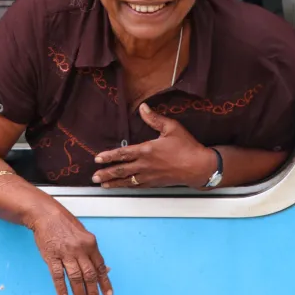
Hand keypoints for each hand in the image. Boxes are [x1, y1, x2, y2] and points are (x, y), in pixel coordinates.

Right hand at [27, 208, 112, 294]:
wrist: (45, 214)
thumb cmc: (64, 223)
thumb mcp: (83, 234)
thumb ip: (91, 251)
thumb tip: (102, 268)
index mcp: (90, 243)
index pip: (100, 267)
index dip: (104, 283)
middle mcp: (79, 249)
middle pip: (89, 275)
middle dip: (93, 293)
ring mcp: (65, 253)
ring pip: (75, 278)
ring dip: (79, 294)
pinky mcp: (51, 255)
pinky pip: (57, 274)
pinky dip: (61, 287)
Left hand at [92, 103, 215, 188]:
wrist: (200, 167)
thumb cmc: (186, 146)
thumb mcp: (171, 128)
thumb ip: (154, 118)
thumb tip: (142, 107)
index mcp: (147, 150)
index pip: (123, 154)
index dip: (109, 156)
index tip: (98, 159)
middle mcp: (145, 165)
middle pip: (121, 170)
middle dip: (106, 173)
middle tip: (94, 176)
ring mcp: (150, 176)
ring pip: (128, 181)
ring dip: (114, 182)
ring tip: (102, 184)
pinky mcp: (156, 183)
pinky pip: (137, 186)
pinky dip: (127, 186)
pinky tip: (122, 186)